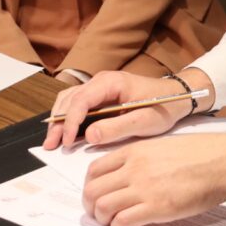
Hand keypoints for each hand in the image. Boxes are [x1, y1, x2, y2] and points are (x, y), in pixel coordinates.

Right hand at [43, 71, 193, 149]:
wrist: (175, 97)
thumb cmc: (162, 106)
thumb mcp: (143, 121)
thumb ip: (116, 128)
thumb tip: (89, 136)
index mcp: (111, 82)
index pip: (81, 100)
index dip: (70, 121)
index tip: (67, 141)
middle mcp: (101, 81)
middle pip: (70, 99)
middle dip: (58, 122)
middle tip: (50, 145)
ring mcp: (99, 87)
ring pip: (69, 100)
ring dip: (59, 120)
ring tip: (53, 142)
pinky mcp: (100, 96)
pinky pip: (77, 104)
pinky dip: (68, 118)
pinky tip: (65, 134)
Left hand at [82, 134, 225, 225]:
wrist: (222, 161)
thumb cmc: (200, 153)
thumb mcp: (162, 145)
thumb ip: (140, 157)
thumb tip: (126, 173)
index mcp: (134, 151)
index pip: (94, 169)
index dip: (90, 186)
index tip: (96, 195)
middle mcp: (133, 168)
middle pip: (93, 190)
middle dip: (91, 206)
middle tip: (100, 214)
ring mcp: (143, 188)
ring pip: (102, 207)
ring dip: (104, 220)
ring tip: (114, 223)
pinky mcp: (156, 208)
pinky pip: (122, 222)